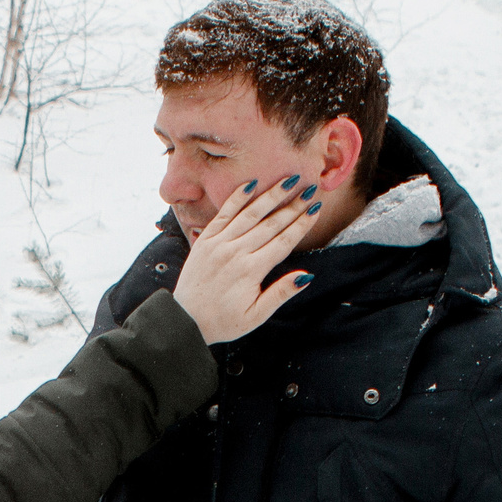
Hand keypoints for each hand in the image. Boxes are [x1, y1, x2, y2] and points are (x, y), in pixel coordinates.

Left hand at [170, 176, 318, 344]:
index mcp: (251, 271)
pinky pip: (224, 213)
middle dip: (293, 206)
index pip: (284, 242)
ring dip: (271, 195)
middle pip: (271, 224)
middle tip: (310, 189)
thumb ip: (280, 293)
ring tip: (289, 180)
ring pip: (250, 214)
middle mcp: (236, 252)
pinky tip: (251, 184)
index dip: (302, 225)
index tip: (316, 209)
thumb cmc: (223, 321)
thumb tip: (306, 276)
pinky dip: (237, 197)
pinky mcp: (205, 239)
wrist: (185, 319)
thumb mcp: (255, 316)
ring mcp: (219, 243)